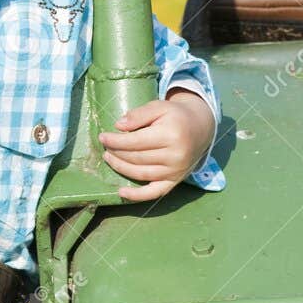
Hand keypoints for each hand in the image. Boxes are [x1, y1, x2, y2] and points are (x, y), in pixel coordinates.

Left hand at [98, 88, 215, 203]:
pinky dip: (137, 195)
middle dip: (116, 152)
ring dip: (120, 168)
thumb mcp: (159, 107)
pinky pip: (154, 192)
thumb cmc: (175, 116)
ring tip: (109, 158)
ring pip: (140, 174)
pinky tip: (121, 192)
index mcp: (170, 135)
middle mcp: (174, 156)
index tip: (103, 137)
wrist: (200, 128)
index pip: (135, 142)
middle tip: (105, 146)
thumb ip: (139, 114)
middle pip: (136, 158)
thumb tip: (118, 126)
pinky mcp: (175, 181)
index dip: (116, 141)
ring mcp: (175, 171)